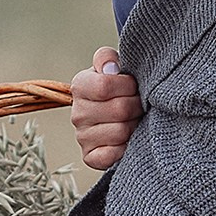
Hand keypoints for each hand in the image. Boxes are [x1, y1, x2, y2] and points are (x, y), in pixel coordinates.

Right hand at [71, 47, 141, 170]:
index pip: (105, 86)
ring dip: (135, 126)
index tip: (134, 86)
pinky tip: (129, 138)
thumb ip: (107, 58)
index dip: (128, 85)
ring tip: (135, 120)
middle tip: (139, 105)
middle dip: (137, 106)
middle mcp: (77, 113)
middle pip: (119, 110)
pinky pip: (112, 155)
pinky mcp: (90, 157)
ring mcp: (82, 137)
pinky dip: (126, 148)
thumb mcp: (114, 65)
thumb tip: (110, 68)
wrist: (122, 112)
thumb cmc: (120, 86)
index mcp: (80, 86)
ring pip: (120, 132)